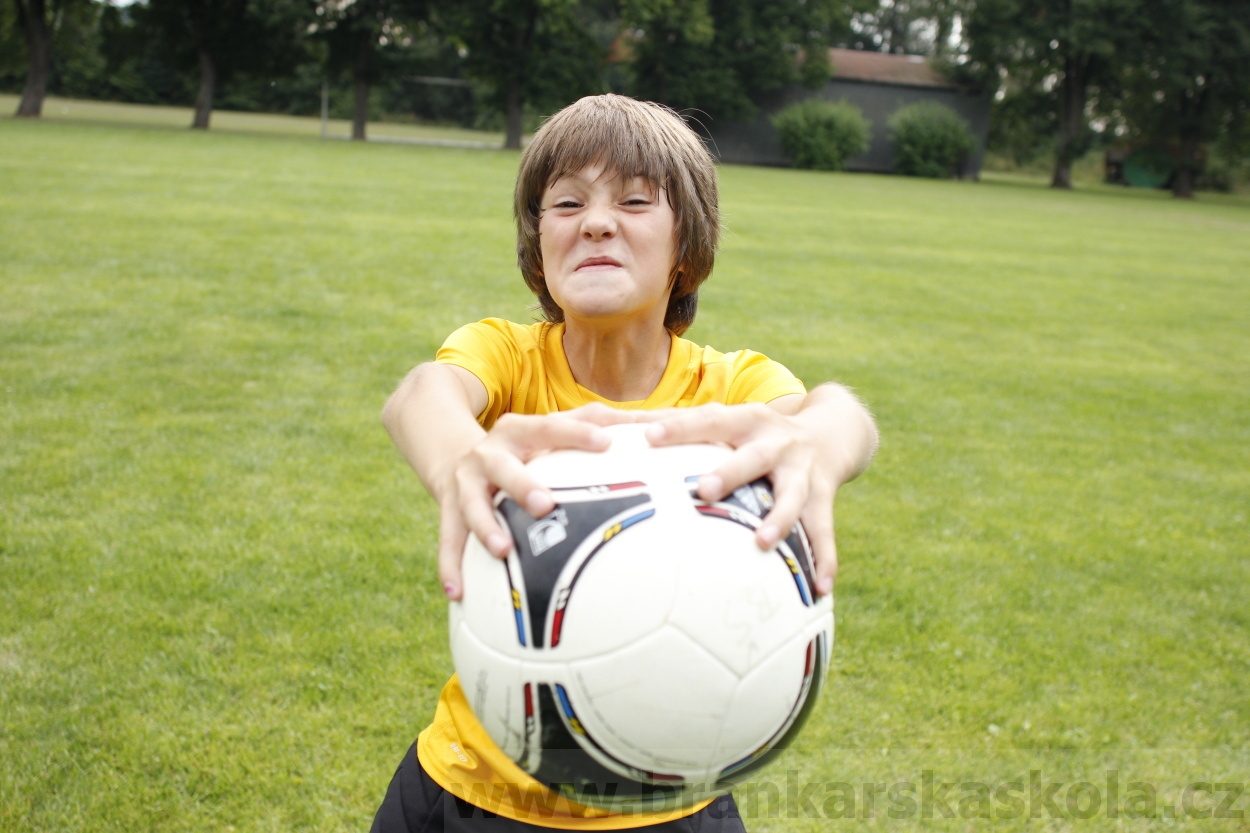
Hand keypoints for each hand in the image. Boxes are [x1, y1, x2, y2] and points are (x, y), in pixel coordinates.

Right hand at [437, 404, 636, 599]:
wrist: (454, 453)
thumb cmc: (527, 447)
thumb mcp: (552, 430)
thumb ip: (600, 425)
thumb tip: (661, 423)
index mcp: (520, 430)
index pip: (551, 427)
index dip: (577, 433)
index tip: (605, 443)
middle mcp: (489, 453)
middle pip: (505, 467)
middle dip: (523, 484)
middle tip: (546, 505)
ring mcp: (466, 482)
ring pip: (472, 505)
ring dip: (486, 526)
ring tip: (502, 550)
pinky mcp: (447, 508)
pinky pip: (449, 541)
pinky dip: (450, 566)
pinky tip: (457, 592)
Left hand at [637, 402, 839, 596]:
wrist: (831, 433)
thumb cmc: (756, 432)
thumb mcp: (728, 421)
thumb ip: (680, 426)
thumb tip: (614, 426)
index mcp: (745, 421)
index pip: (709, 420)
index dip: (680, 426)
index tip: (648, 435)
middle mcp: (776, 443)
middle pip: (753, 456)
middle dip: (730, 472)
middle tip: (702, 490)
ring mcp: (802, 471)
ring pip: (792, 496)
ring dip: (779, 519)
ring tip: (762, 542)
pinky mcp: (824, 497)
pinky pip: (824, 532)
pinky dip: (825, 560)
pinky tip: (820, 589)